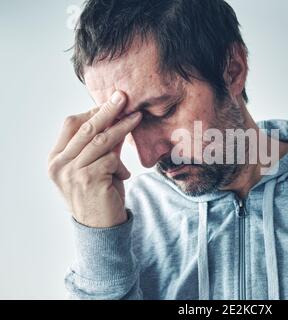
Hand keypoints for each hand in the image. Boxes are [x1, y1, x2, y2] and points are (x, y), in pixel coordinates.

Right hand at [48, 91, 141, 227]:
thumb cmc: (98, 195)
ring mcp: (71, 173)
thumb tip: (117, 119)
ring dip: (122, 127)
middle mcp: (59, 164)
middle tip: (123, 96)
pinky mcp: (88, 180)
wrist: (100, 229)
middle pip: (86, 128)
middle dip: (107, 109)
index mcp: (56, 158)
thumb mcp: (96, 166)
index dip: (93, 111)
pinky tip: (124, 175)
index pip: (71, 125)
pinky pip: (111, 160)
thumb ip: (102, 146)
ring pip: (101, 141)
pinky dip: (121, 165)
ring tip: (137, 117)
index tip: (112, 102)